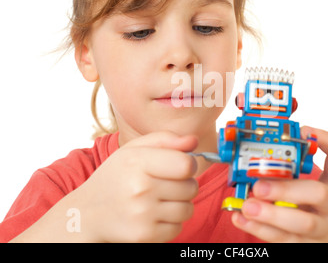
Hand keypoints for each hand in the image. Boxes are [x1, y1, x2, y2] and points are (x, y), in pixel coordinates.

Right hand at [73, 131, 198, 242]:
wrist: (87, 213)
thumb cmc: (117, 176)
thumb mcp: (133, 150)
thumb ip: (165, 139)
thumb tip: (194, 141)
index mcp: (137, 161)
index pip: (186, 164)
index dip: (189, 164)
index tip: (179, 167)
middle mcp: (140, 188)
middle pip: (191, 187)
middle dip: (185, 185)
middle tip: (165, 185)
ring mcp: (142, 214)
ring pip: (188, 209)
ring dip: (179, 205)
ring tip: (159, 200)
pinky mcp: (144, 235)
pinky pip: (178, 228)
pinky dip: (170, 223)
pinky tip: (153, 216)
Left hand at [232, 126, 327, 242]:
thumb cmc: (321, 212)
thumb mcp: (321, 190)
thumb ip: (303, 170)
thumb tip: (272, 149)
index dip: (326, 140)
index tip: (302, 131)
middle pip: (319, 194)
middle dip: (287, 187)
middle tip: (259, 186)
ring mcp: (321, 231)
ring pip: (301, 224)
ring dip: (270, 214)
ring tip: (247, 206)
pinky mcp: (304, 247)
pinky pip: (282, 240)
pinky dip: (259, 229)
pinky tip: (241, 219)